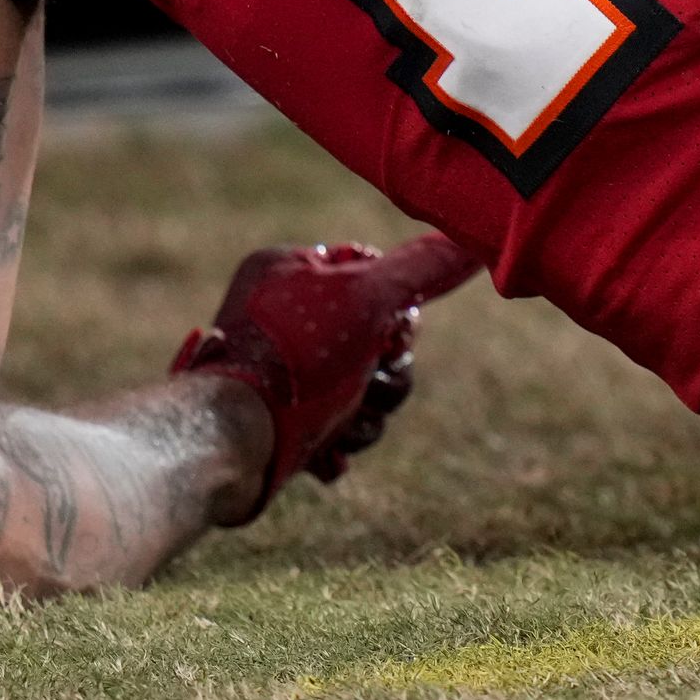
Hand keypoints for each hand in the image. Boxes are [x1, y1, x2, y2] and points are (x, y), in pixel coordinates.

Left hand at [171, 233, 484, 523]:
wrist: (230, 438)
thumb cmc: (295, 359)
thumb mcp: (368, 296)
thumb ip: (421, 267)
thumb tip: (469, 243)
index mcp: (290, 272)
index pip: (371, 274)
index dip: (397, 311)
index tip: (394, 332)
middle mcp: (282, 316)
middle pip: (375, 340)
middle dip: (387, 375)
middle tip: (373, 383)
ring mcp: (280, 372)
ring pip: (360, 389)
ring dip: (367, 416)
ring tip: (346, 428)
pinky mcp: (277, 421)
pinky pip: (331, 428)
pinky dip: (339, 444)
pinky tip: (329, 456)